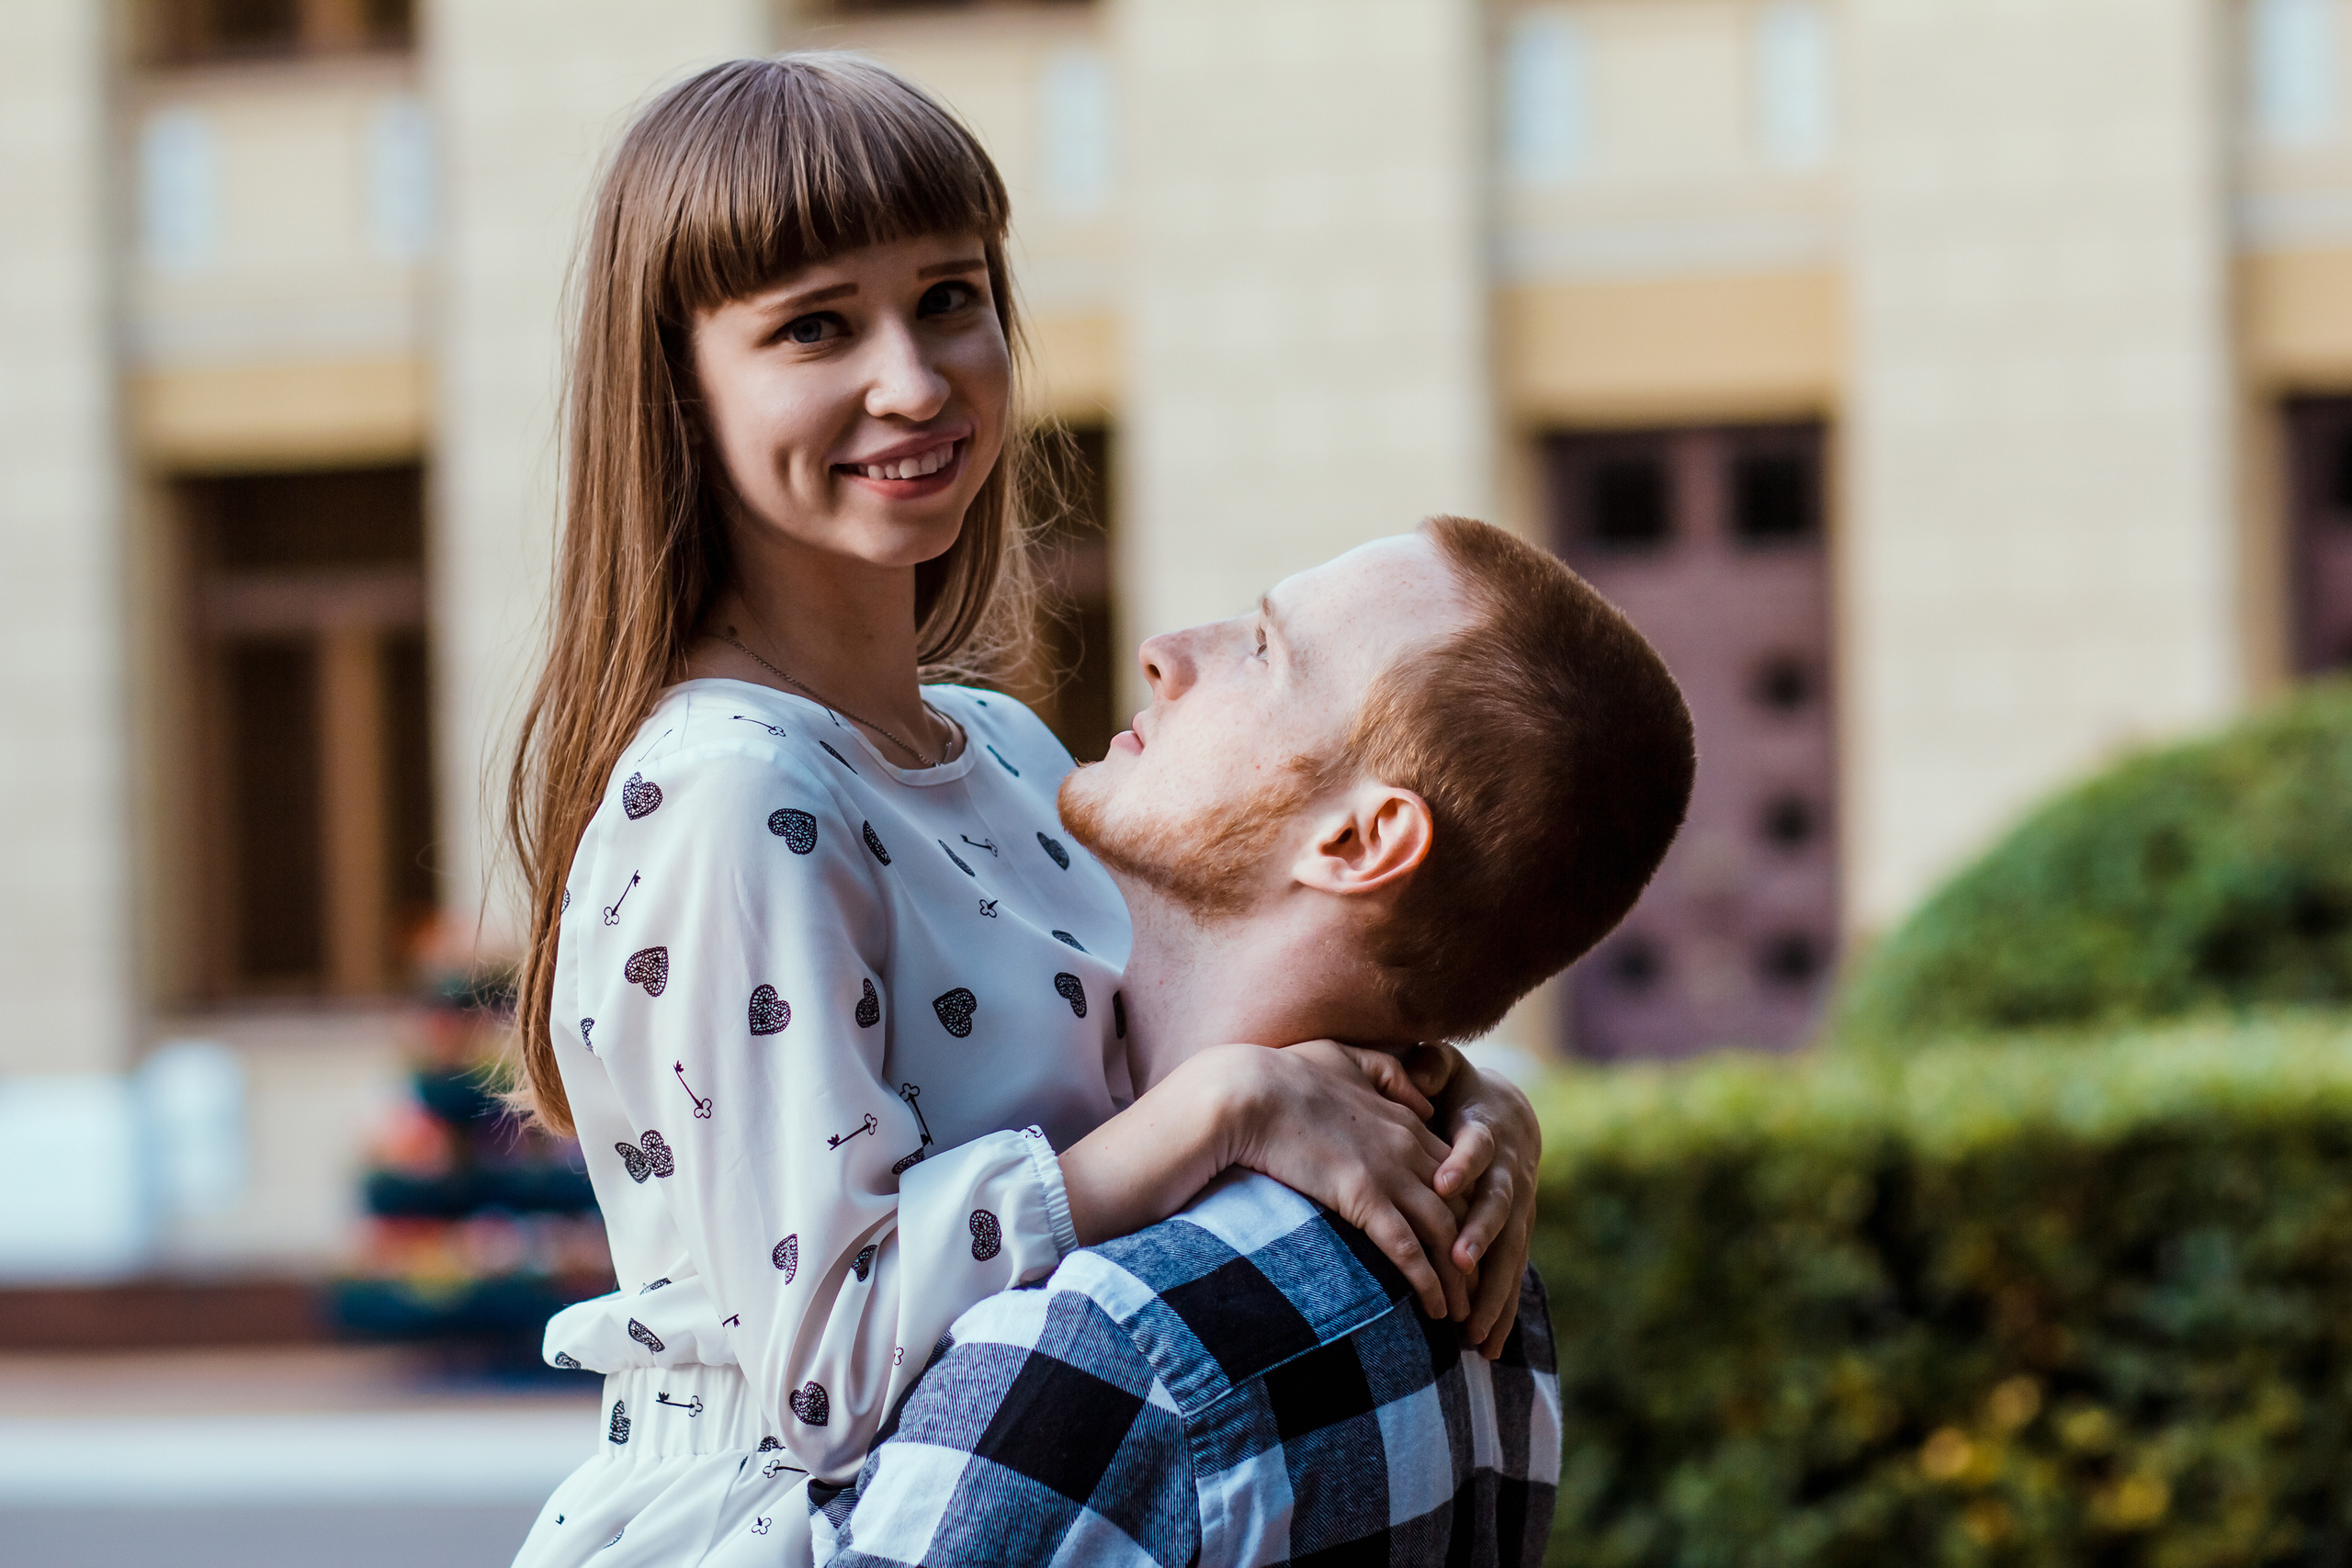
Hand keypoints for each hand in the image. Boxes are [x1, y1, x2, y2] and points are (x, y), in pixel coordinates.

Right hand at [1212, 1041, 1468, 1321]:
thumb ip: (1388, 1072)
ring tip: (1464, 1312)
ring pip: (1445, 1233)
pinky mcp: (1363, 1197)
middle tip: (1480, 1288)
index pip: (1455, 1171)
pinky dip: (1427, 1282)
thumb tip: (1422, 1095)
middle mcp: (1408, 1147)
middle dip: (1475, 1249)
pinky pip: (1407, 1248)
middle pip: (1461, 1206)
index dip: (1467, 1208)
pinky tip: (1435, 1309)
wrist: (1245, 1091)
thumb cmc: (1283, 1073)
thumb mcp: (1347, 1057)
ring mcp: (1389, 1173)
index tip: (1471, 1240)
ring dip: (1459, 1278)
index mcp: (1404, 1118)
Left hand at [1421, 1046, 1540, 1357]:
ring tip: (1474, 1326)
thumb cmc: (1457, 1090)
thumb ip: (1427, 1067)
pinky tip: (1485, 1348)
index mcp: (1487, 1129)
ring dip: (1493, 1289)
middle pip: (1499, 1206)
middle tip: (1459, 1261)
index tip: (1443, 1181)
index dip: (1463, 1162)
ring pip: (1510, 1251)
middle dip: (1481, 1235)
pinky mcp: (1515, 1237)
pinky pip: (1509, 1276)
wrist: (1506, 1114)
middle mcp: (1509, 1172)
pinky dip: (1499, 1311)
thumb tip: (1417, 1067)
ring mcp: (1518, 1209)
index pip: (1476, 1145)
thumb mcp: (1442, 1069)